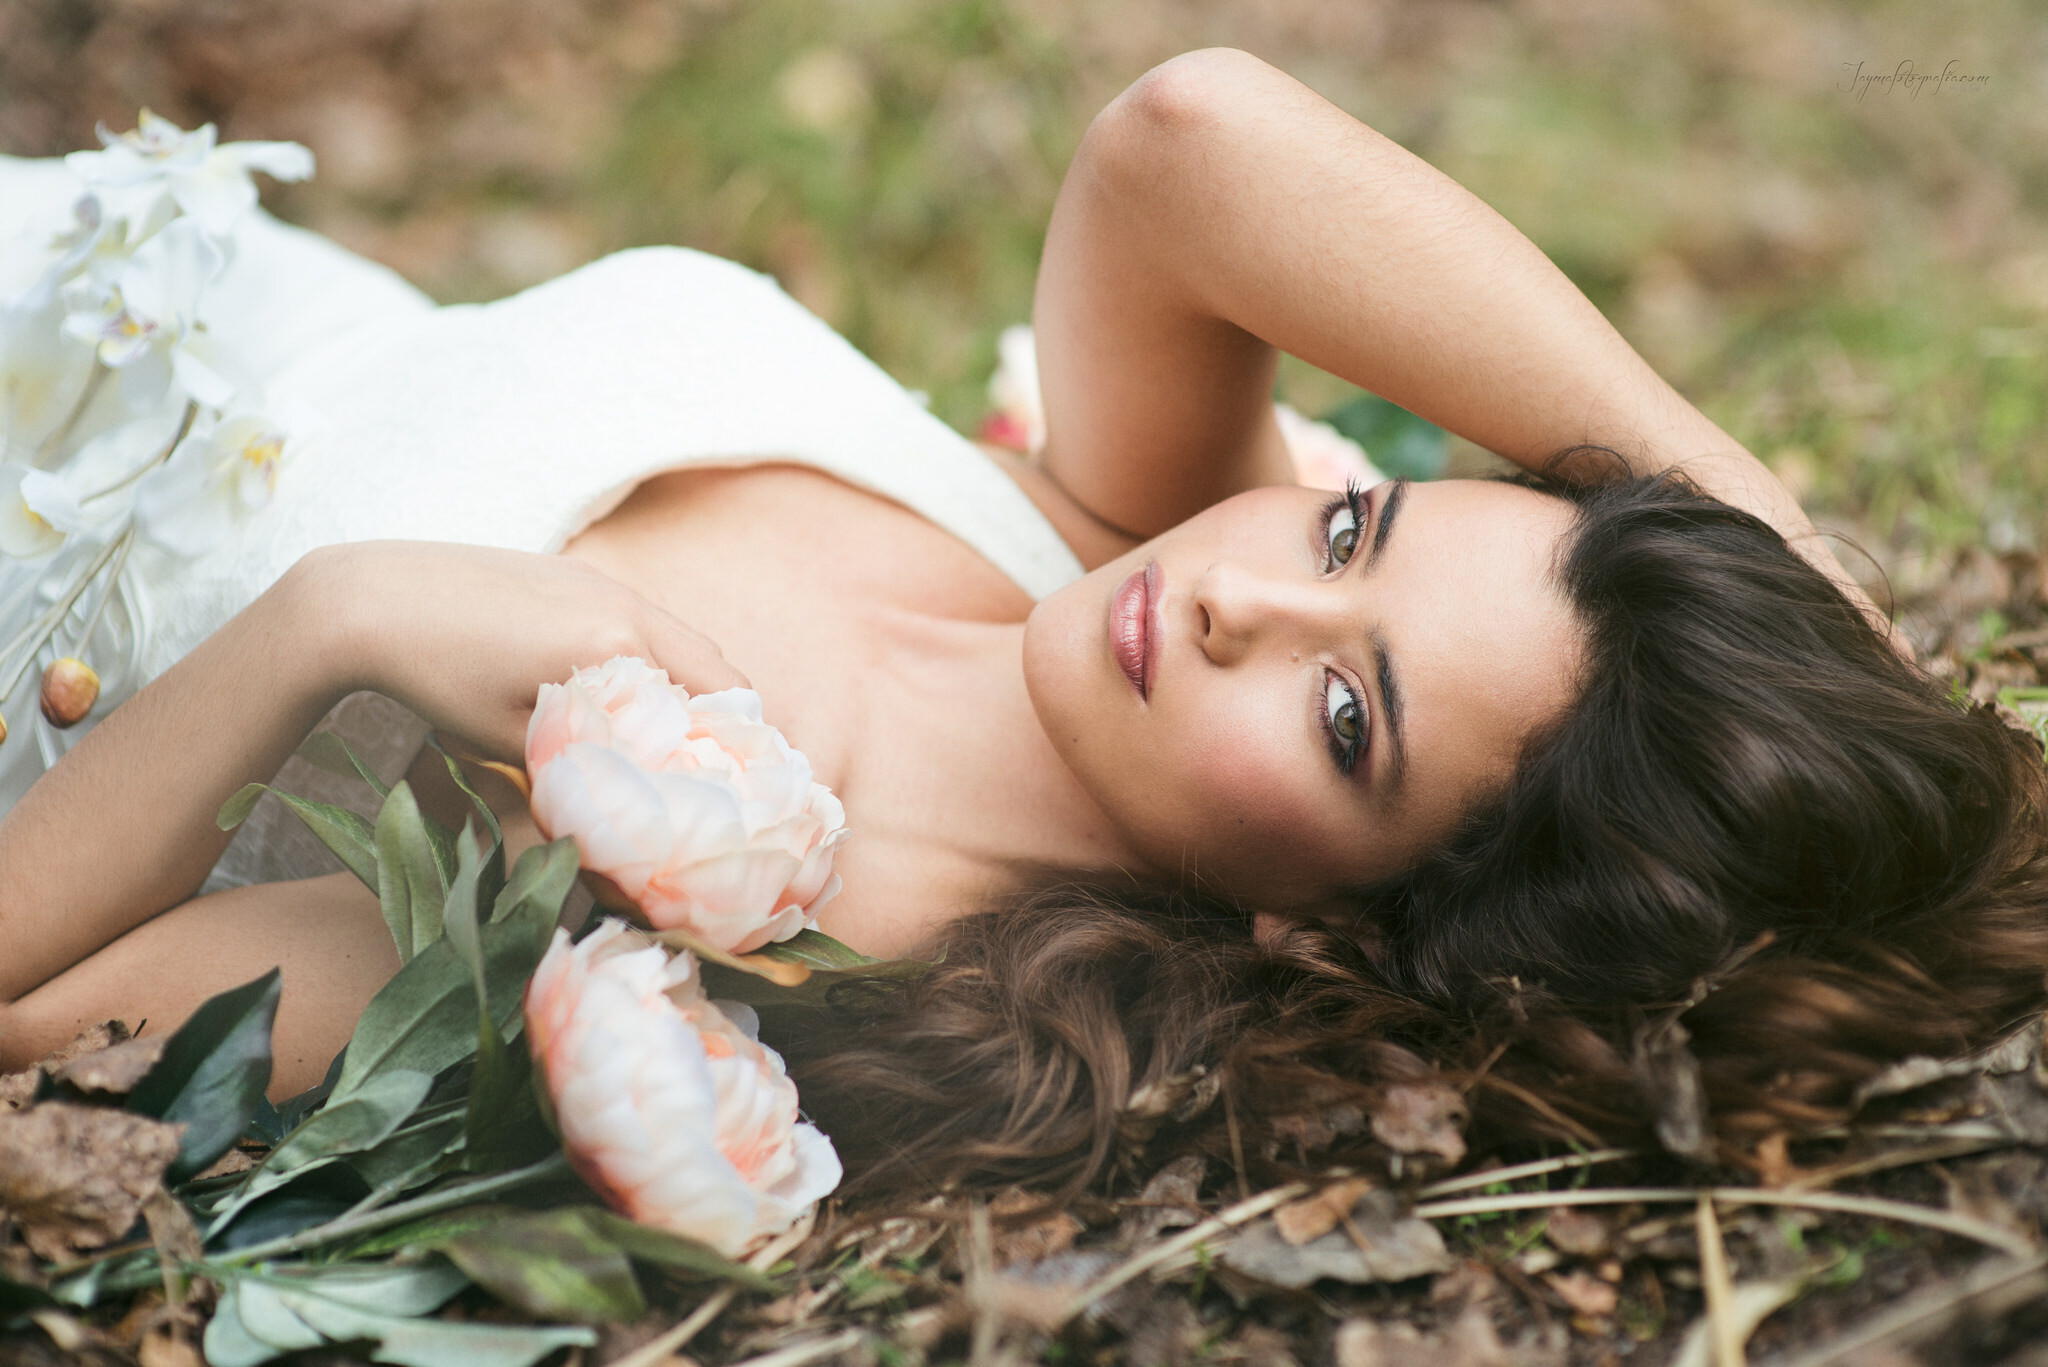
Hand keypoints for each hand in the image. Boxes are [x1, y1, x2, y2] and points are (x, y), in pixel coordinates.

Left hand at [287, 541, 748, 762]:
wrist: (371, 599)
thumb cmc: (437, 679)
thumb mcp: (516, 742)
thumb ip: (586, 766)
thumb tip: (630, 807)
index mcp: (618, 647)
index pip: (721, 699)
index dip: (744, 749)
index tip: (749, 790)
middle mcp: (626, 604)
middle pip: (718, 666)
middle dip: (730, 721)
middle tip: (722, 773)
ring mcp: (603, 580)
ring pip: (682, 640)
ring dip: (693, 688)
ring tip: (674, 740)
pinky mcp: (576, 571)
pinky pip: (642, 620)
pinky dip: (654, 659)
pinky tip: (620, 692)